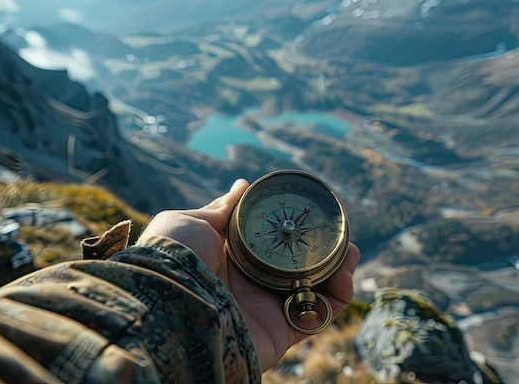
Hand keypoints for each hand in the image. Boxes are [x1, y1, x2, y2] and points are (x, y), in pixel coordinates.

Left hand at [138, 179, 360, 370]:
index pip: (272, 244)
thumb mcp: (191, 221)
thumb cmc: (173, 258)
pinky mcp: (279, 333)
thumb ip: (222, 209)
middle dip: (324, 251)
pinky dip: (336, 300)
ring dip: (338, 272)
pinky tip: (343, 278)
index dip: (293, 230)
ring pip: (314, 291)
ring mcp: (267, 309)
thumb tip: (242, 186)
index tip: (312, 215)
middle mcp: (252, 283)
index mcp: (232, 258)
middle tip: (340, 235)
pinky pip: (317, 318)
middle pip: (299, 266)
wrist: (168, 304)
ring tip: (351, 253)